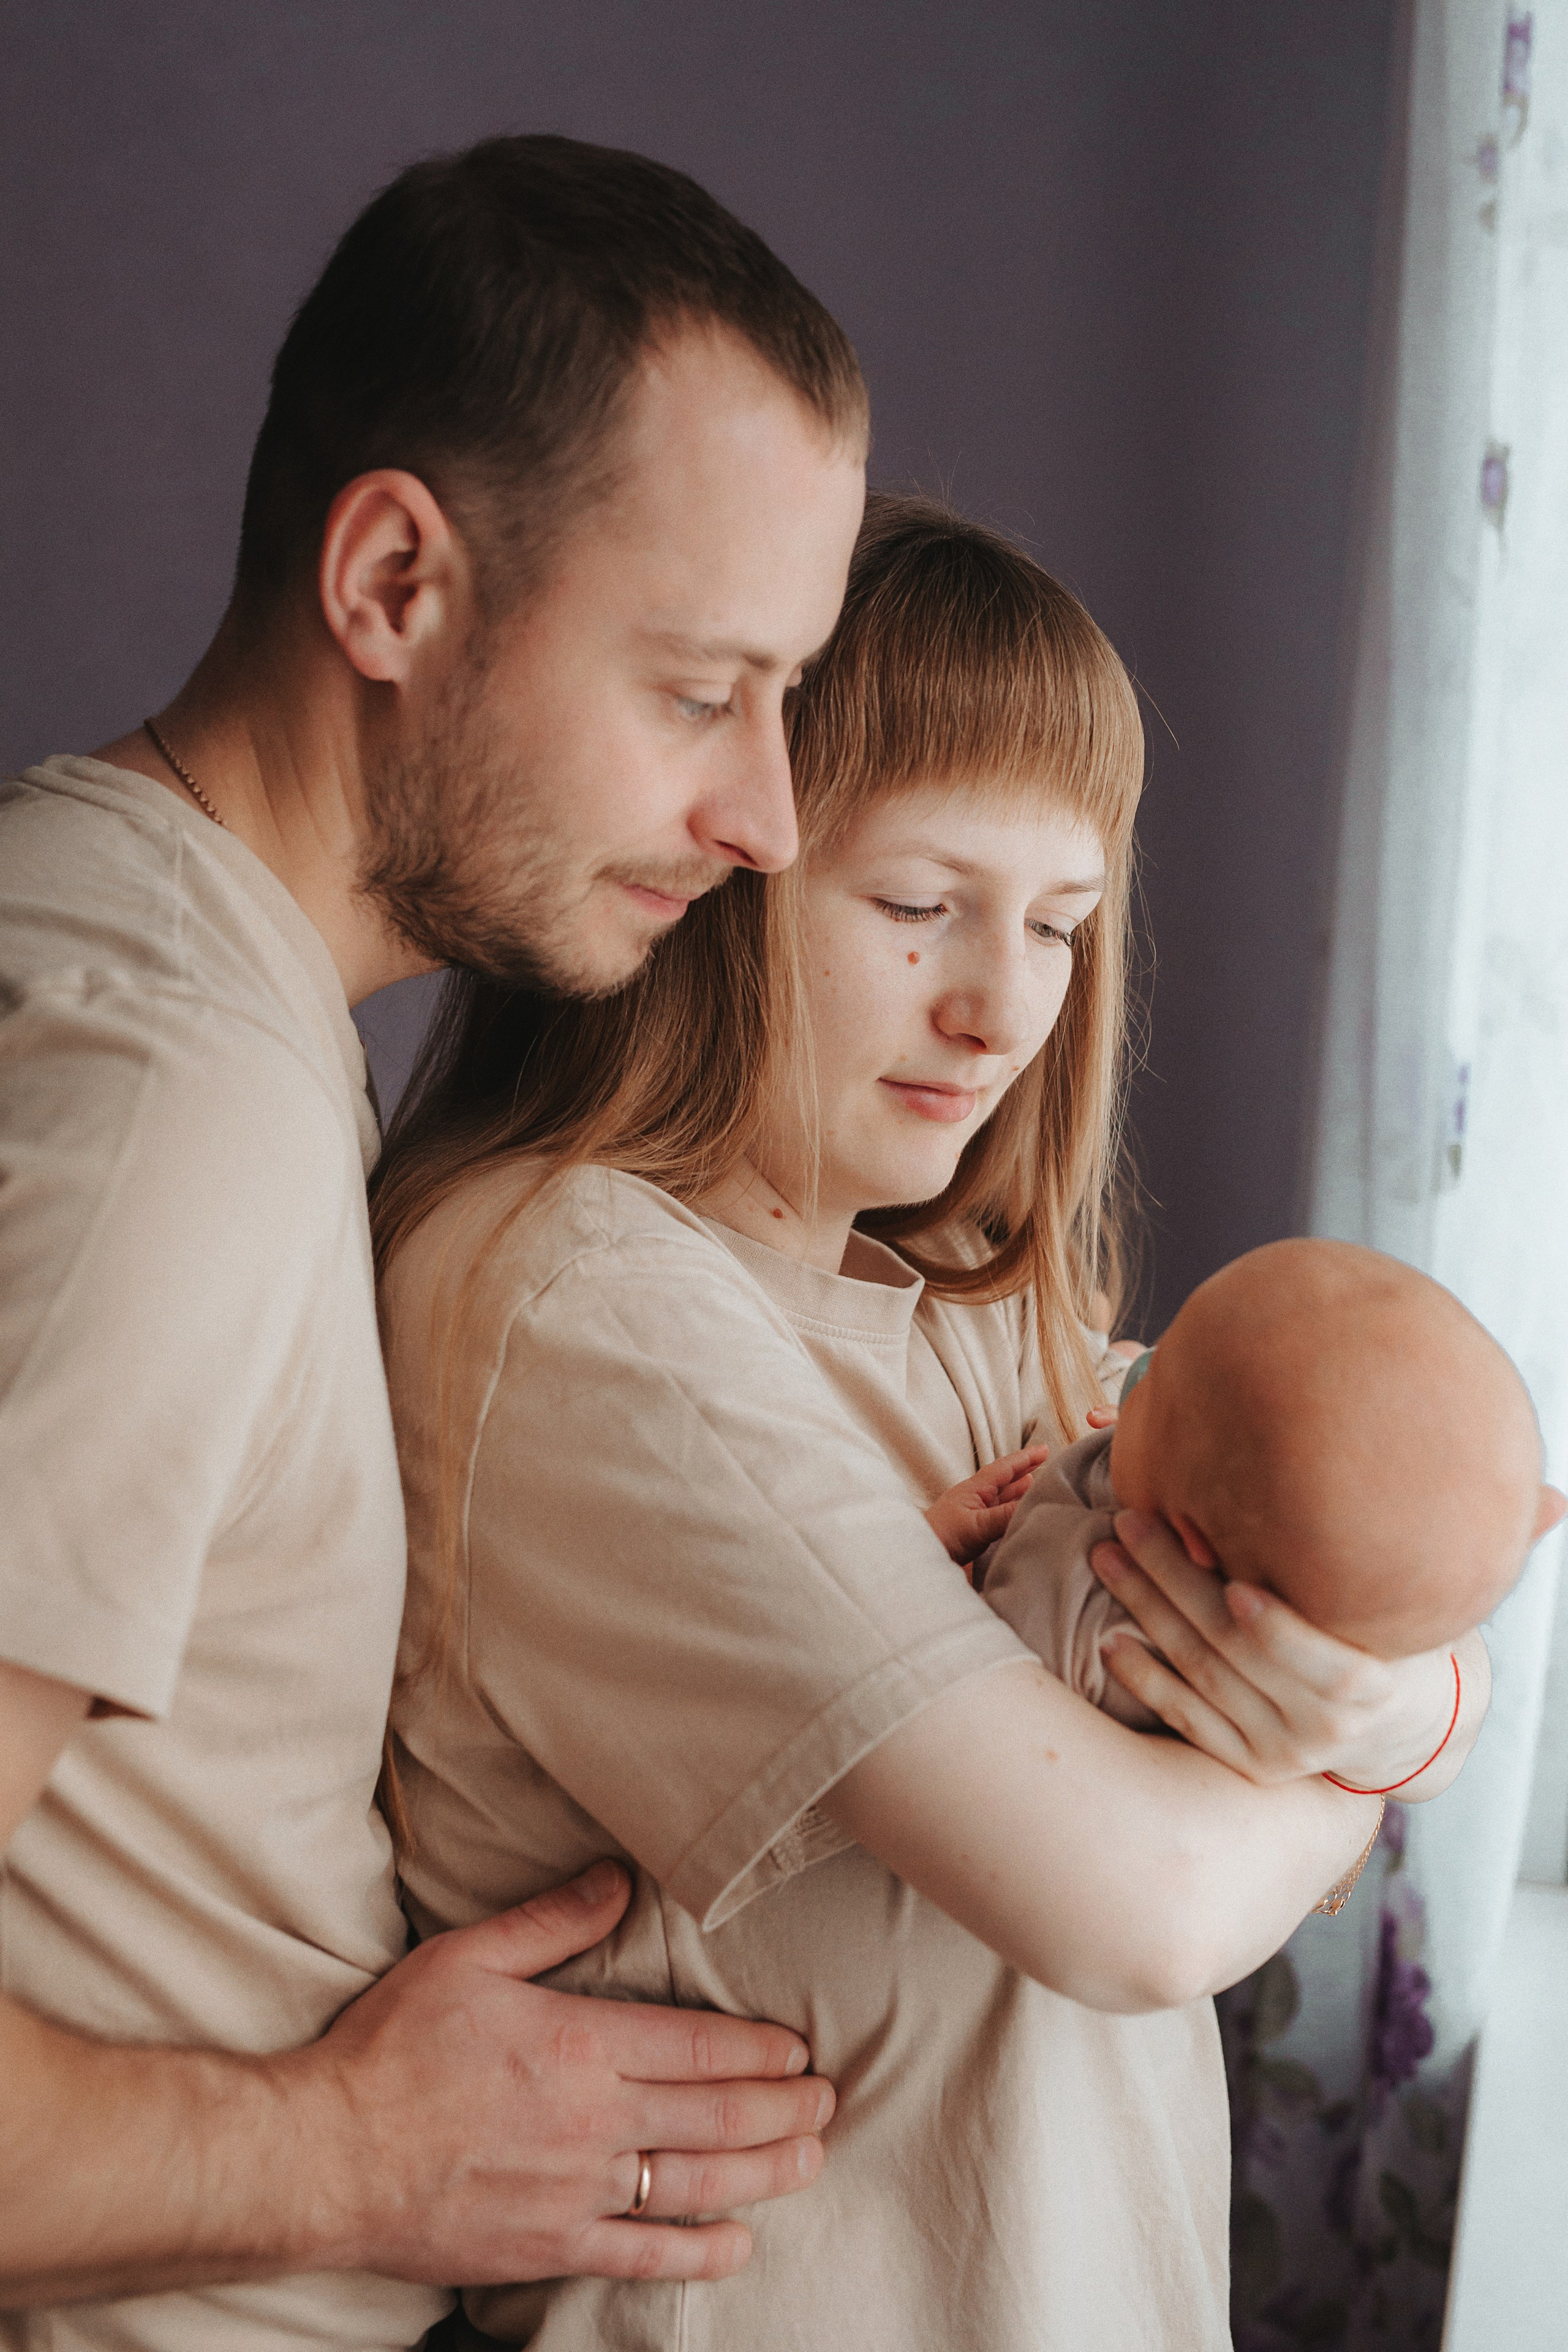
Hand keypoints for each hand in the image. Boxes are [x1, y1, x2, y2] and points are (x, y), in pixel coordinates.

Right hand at [305, 1862, 832, 2285]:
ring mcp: (576, 2193)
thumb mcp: (467, 1958)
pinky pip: (643, 2256)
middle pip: (716, 2117)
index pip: (700, 2047)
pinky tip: (738, 2245)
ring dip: (765, 2174)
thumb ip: (551, 1921)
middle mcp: (593, 2123)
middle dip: (784, 2109)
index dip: (761, 2051)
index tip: (798, 2050)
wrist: (324, 2158)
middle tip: (827, 2101)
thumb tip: (617, 1880)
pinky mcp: (550, 2249)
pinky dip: (700, 2253)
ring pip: (697, 2186)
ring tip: (809, 2159)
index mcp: (578, 2045)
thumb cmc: (389, 2051)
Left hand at [924, 1447, 1047, 1568]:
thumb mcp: (976, 1524)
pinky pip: (1001, 1521)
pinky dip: (1014, 1517)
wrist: (919, 1561)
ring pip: (1004, 1501)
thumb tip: (1035, 1503)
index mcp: (974, 1490)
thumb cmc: (940, 1537)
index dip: (1024, 1459)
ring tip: (1037, 1486)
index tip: (1045, 1449)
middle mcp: (976, 1502)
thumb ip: (1005, 1514)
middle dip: (1024, 1473)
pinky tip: (1022, 1519)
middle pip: (1005, 1483)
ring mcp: (976, 1519)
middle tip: (1046, 1464)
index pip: (1004, 1469)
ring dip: (1020, 1494)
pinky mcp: (976, 1538)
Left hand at [1090, 1511, 1487, 1797]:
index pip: (1326, 1663)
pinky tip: (1109, 1642)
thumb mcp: (1405, 1610)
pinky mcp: (1249, 1764)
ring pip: (1201, 1677)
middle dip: (1176, 1584)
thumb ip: (1381, 1565)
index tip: (1236, 1585)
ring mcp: (1282, 1751)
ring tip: (1106, 1558)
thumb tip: (1469, 1496)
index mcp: (1372, 1688)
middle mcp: (1326, 1729)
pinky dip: (1146, 1680)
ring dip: (1146, 1614)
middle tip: (1130, 1524)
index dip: (1280, 1629)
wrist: (1401, 1728)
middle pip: (1239, 1652)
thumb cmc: (1397, 1640)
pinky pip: (1188, 1720)